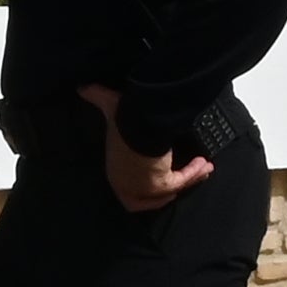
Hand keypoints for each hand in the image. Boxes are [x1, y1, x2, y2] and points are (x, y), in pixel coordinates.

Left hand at [79, 81, 209, 215]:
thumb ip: (97, 97)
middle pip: (150, 199)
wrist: (136, 126)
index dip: (147, 187)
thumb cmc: (122, 121)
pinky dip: (194, 174)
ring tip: (203, 168)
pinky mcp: (161, 185)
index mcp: (115, 172)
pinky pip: (181, 182)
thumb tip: (82, 87)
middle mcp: (128, 185)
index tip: (161, 172)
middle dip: (169, 190)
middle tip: (183, 178)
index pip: (130, 192)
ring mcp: (144, 188)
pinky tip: (204, 164)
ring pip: (170, 190)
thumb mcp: (109, 107)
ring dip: (188, 178)